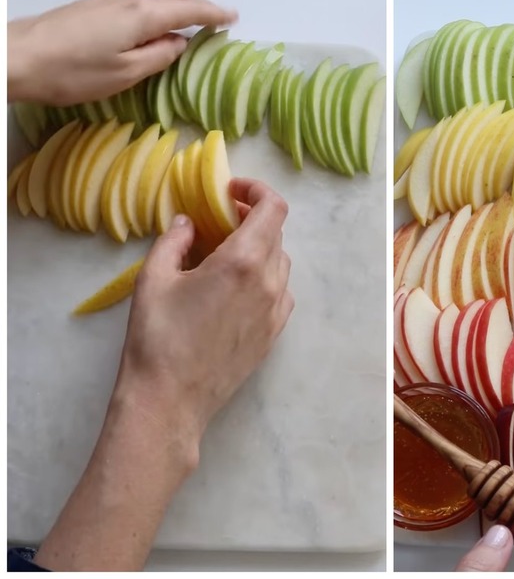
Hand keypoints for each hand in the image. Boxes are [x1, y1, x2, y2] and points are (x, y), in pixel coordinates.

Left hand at [8, 0, 236, 104]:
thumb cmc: (72, 72)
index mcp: (141, 16)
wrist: (18, 56)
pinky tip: (159, 17)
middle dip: (201, 3)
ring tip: (195, 16)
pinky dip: (160, 4)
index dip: (213, 13)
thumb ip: (158, 57)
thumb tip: (179, 43)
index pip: (188, 9)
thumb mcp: (125, 74)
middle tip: (220, 16)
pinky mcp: (95, 4)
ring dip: (181, 1)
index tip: (232, 18)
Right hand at [34, 179, 292, 569]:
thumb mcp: (154, 279)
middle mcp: (270, 283)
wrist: (170, 401)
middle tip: (222, 217)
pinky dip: (265, 277)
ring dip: (260, 248)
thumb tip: (189, 223)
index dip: (257, 190)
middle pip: (276, 233)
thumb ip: (174, 240)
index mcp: (244, 262)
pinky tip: (237, 287)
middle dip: (253, 217)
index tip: (232, 190)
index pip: (274, 208)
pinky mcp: (274, 334)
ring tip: (227, 252)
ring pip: (281, 263)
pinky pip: (280, 292)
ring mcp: (277, 311)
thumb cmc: (158, 338)